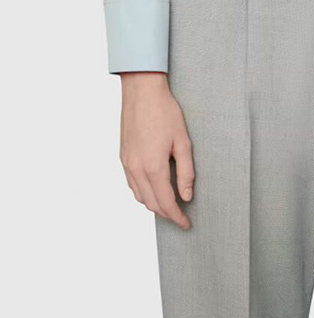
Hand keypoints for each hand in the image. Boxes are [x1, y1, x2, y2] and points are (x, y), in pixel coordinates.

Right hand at [119, 72, 193, 228]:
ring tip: (170, 206)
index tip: (187, 224)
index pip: (166, 202)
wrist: (142, 92)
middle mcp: (136, 169)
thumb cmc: (165, 113)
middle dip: (166, 214)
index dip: (177, 217)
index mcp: (153, 167)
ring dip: (154, 205)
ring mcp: (127, 163)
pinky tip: (154, 190)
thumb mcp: (184, 143)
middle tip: (181, 218)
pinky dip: (143, 193)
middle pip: (151, 203)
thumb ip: (186, 172)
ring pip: (139, 196)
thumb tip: (186, 196)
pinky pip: (132, 184)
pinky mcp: (123, 157)